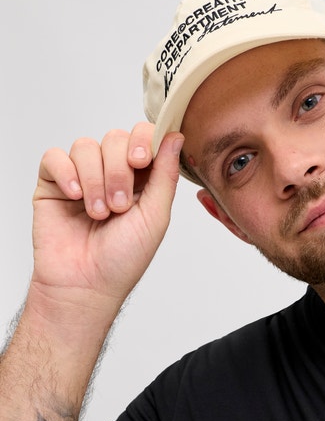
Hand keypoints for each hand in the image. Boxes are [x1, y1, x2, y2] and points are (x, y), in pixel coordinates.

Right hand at [31, 122, 183, 323]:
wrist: (86, 285)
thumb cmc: (123, 260)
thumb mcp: (156, 217)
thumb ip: (166, 175)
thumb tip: (175, 136)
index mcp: (141, 180)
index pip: (143, 137)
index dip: (142, 140)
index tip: (141, 160)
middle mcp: (111, 173)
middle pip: (115, 138)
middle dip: (119, 171)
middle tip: (119, 206)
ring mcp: (81, 176)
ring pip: (86, 146)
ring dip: (95, 180)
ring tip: (98, 214)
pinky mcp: (53, 183)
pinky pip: (55, 157)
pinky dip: (67, 174)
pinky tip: (74, 198)